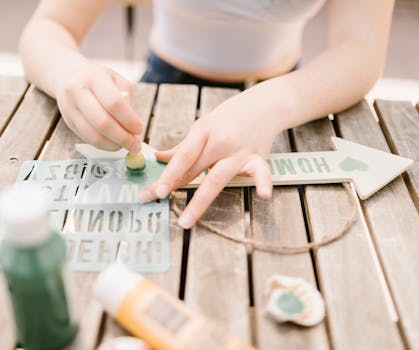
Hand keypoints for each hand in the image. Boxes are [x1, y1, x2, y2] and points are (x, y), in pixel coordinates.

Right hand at [55, 62, 142, 150]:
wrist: (66, 75)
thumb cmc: (96, 78)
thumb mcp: (115, 79)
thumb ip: (125, 99)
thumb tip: (132, 125)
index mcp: (94, 77)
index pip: (114, 103)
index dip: (129, 120)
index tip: (140, 129)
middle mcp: (78, 92)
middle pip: (102, 122)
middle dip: (122, 137)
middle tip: (135, 144)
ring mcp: (70, 109)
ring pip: (93, 135)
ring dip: (113, 145)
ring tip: (126, 145)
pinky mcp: (69, 122)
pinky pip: (87, 139)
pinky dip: (103, 145)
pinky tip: (114, 144)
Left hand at [138, 94, 280, 228]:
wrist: (263, 105)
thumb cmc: (228, 118)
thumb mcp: (203, 126)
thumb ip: (183, 147)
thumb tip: (158, 158)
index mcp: (204, 130)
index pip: (183, 156)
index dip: (168, 173)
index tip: (154, 190)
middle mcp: (221, 142)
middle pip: (196, 169)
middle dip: (174, 187)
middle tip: (155, 202)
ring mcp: (239, 151)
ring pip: (218, 179)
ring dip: (200, 201)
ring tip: (186, 221)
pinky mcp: (258, 158)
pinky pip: (261, 172)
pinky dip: (263, 182)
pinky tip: (263, 195)